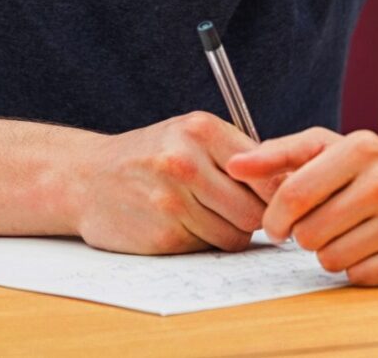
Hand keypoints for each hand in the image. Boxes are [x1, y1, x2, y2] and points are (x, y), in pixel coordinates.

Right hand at [69, 112, 266, 254]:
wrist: (86, 178)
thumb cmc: (149, 157)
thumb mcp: (189, 135)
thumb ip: (236, 154)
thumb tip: (291, 184)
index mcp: (201, 130)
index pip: (266, 173)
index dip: (277, 193)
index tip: (276, 201)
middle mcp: (186, 161)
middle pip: (256, 210)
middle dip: (255, 218)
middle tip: (240, 212)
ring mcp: (173, 199)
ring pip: (235, 234)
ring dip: (229, 232)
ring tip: (207, 215)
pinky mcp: (163, 233)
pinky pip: (209, 248)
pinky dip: (204, 242)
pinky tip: (184, 225)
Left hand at [228, 128, 377, 284]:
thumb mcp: (333, 149)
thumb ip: (280, 155)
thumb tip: (234, 165)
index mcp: (363, 148)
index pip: (294, 193)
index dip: (275, 218)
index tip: (276, 226)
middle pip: (311, 232)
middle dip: (307, 236)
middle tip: (323, 227)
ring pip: (334, 259)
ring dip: (332, 253)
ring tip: (350, 236)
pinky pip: (362, 277)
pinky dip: (359, 269)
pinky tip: (373, 249)